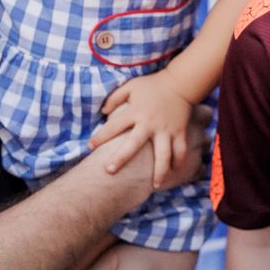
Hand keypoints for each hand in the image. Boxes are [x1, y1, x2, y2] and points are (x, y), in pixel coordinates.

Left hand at [90, 72, 192, 186]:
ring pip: (164, 154)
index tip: (89, 147)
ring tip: (156, 187)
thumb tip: (103, 113)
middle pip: (134, 144)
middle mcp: (149, 123)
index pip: (114, 126)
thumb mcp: (130, 86)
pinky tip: (174, 174)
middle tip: (109, 171)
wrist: (180, 83)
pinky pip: (180, 150)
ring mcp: (166, 129)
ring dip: (160, 171)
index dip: (100, 136)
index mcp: (136, 111)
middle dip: (121, 158)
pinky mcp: (180, 132)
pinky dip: (179, 163)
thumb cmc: (152, 86)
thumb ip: (115, 98)